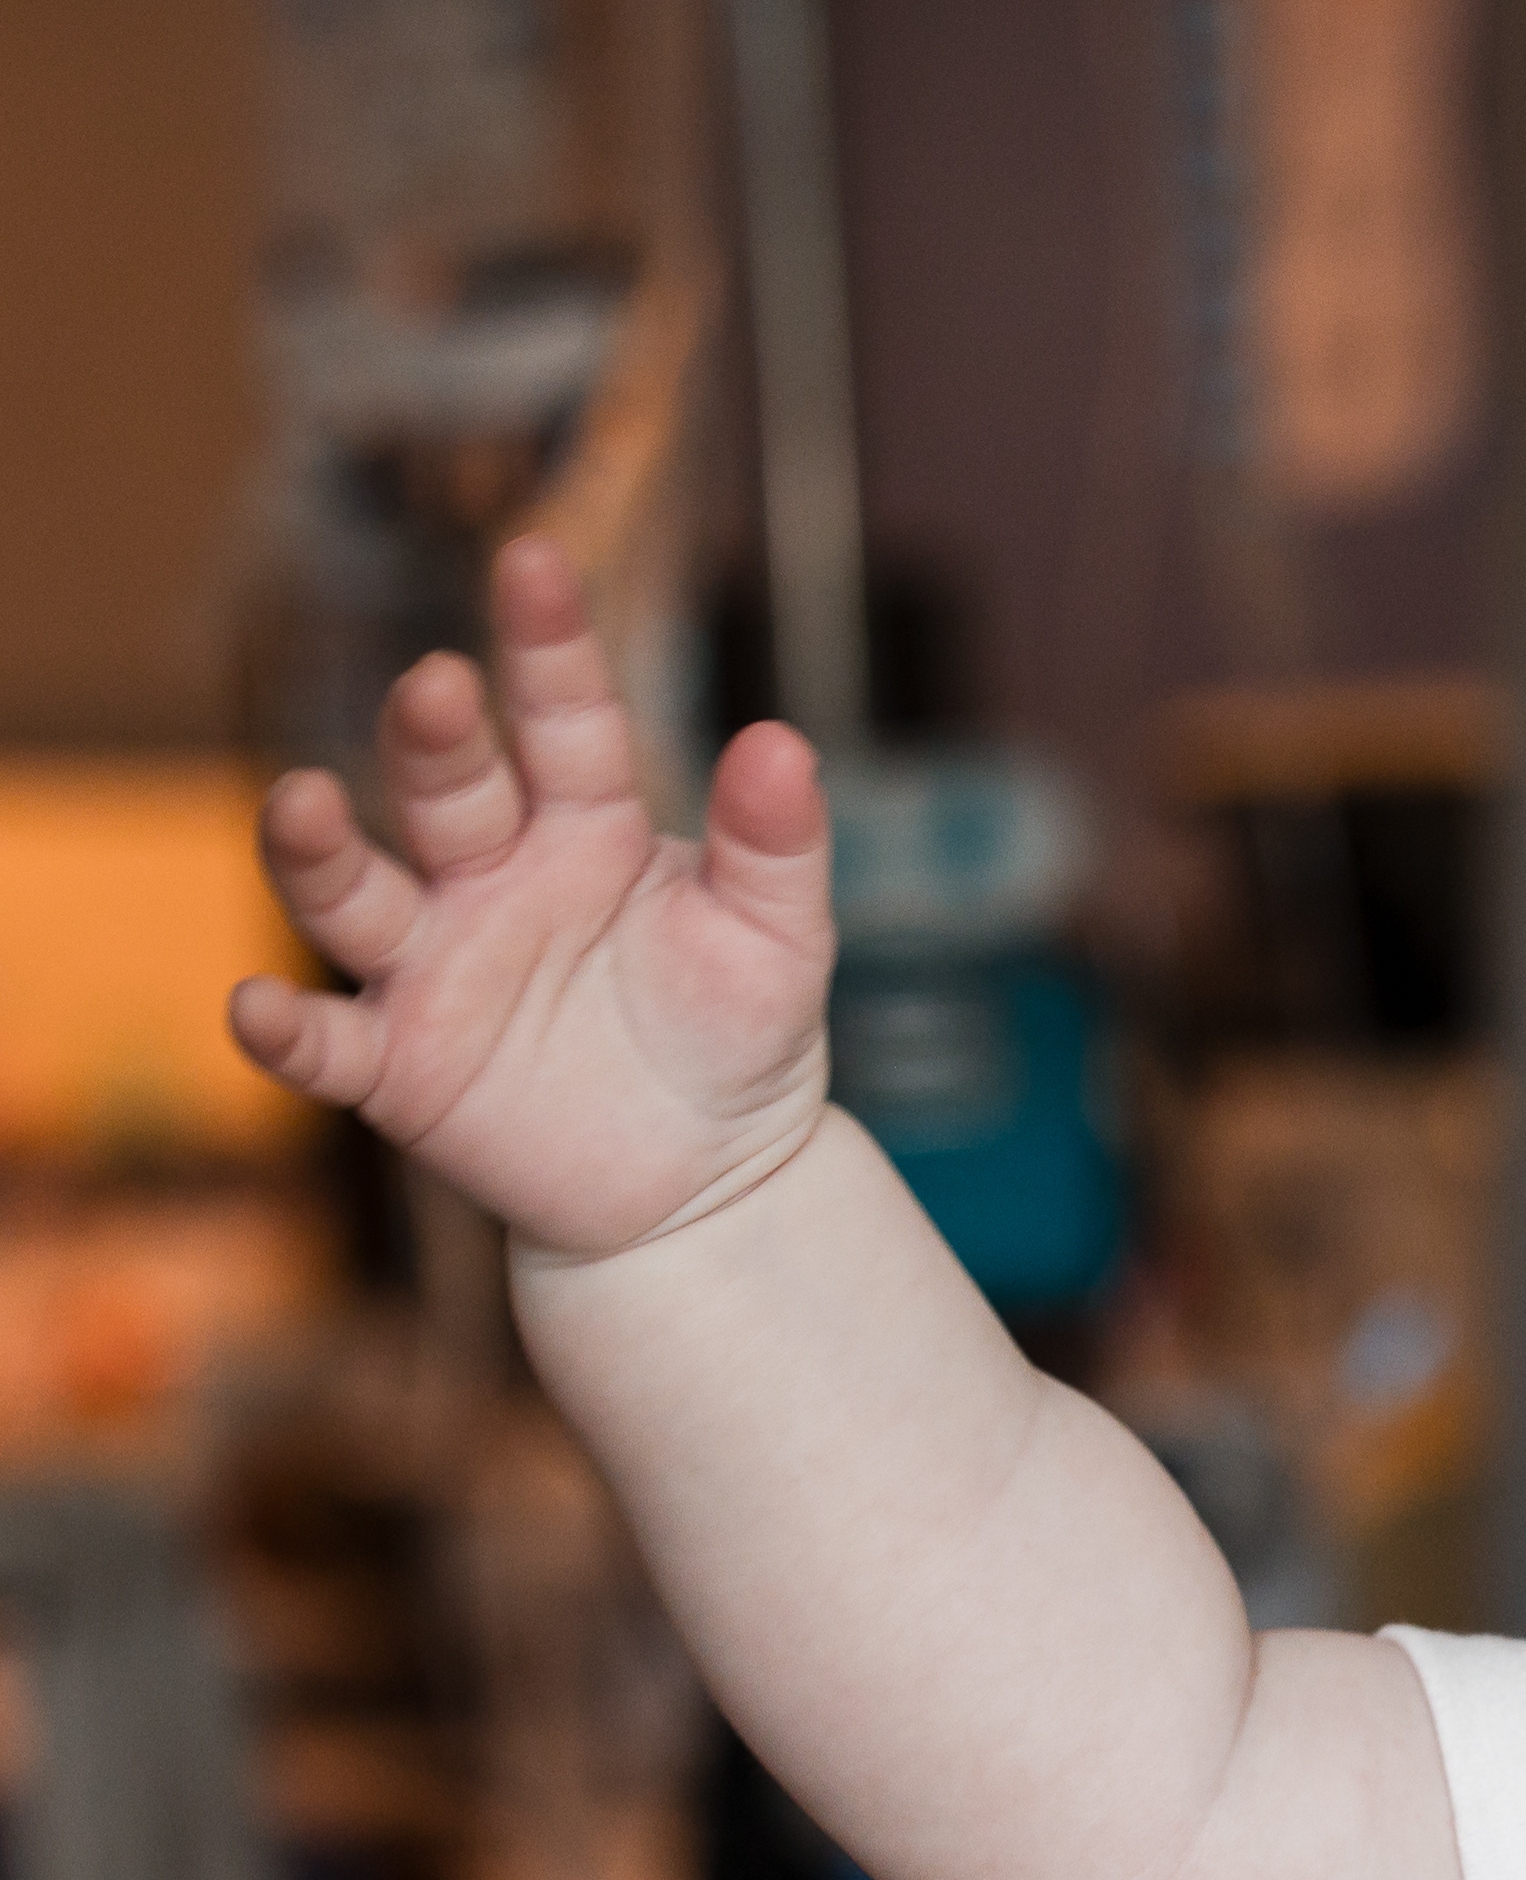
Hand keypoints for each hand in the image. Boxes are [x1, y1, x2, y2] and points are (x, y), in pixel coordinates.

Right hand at [229, 533, 835, 1261]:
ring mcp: (432, 965)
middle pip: (444, 789)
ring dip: (315, 847)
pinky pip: (326, 1043)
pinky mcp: (396, 1067)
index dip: (545, 645)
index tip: (535, 561)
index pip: (562, 721)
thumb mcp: (780, 941)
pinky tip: (255, 1007)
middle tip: (436, 689)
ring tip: (304, 802)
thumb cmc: (737, 1037)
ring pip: (351, 892)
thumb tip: (781, 740)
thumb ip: (776, 847)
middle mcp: (488, 875)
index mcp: (583, 824)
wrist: (707, 1183)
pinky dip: (285, 1029)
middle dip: (431, 737)